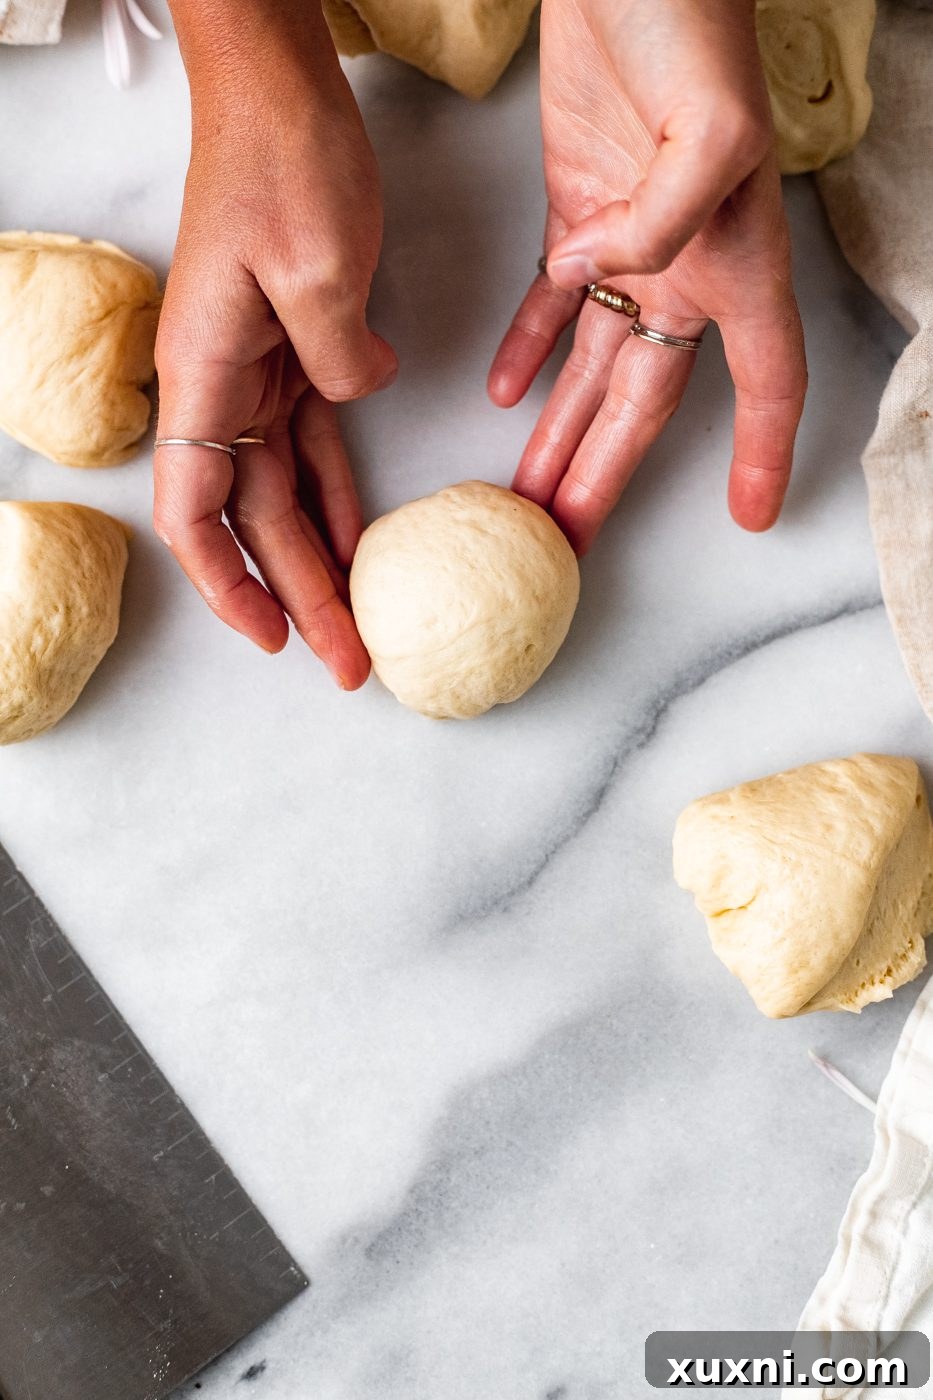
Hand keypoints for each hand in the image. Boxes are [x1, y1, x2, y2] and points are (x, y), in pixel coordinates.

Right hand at [154, 1, 395, 685]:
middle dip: (299, 596)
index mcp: (205, 376)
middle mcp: (220, 386)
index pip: (195, 511)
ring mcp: (254, 371)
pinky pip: (313, 444)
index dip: (226, 585)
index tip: (271, 639)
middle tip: (349, 662)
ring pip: (283, 491)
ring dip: (319, 558)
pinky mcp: (293, 351)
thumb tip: (357, 395)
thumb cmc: (281, 158)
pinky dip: (336, 494)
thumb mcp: (315, 264)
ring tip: (358, 623)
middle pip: (252, 520)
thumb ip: (335, 359)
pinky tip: (362, 538)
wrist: (277, 83)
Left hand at [489, 0, 806, 553]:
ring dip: (560, 432)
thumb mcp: (705, 130)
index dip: (762, 453)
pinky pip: (551, 302)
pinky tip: (509, 396)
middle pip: (646, 400)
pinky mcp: (576, 209)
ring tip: (530, 495)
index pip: (764, 381)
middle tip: (570, 540)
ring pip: (592, 365)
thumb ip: (657, 222)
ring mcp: (628, 242)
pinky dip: (529, 349)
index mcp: (733, 261)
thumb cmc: (692, 27)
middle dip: (607, 473)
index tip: (752, 514)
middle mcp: (686, 267)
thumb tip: (589, 274)